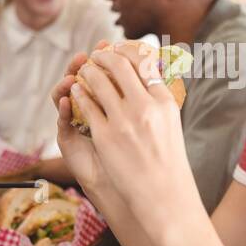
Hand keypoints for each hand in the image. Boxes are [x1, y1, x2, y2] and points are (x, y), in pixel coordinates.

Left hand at [51, 43, 200, 222]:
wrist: (163, 196)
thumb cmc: (168, 162)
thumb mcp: (171, 124)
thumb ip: (158, 98)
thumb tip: (149, 73)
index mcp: (165, 102)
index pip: (144, 62)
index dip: (127, 51)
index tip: (118, 49)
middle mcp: (146, 107)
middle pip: (120, 65)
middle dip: (104, 56)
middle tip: (96, 54)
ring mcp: (124, 121)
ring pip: (98, 82)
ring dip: (87, 72)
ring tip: (83, 70)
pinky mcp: (105, 136)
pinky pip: (86, 105)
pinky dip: (78, 94)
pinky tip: (75, 92)